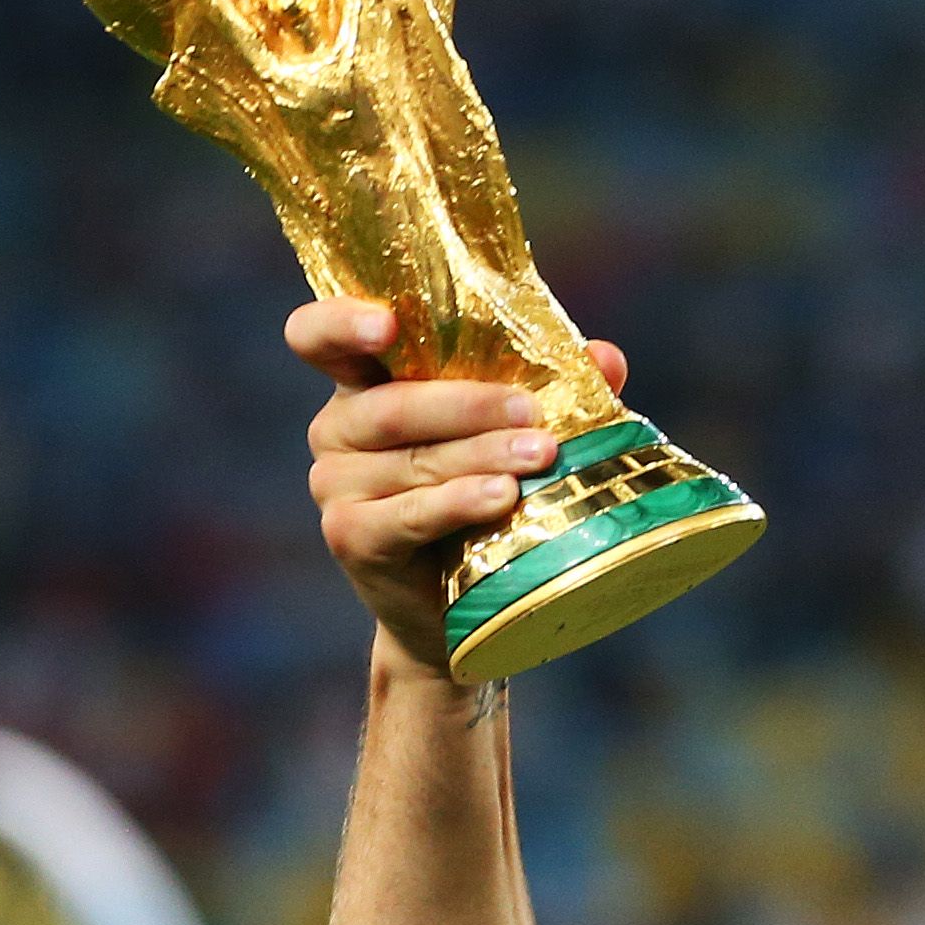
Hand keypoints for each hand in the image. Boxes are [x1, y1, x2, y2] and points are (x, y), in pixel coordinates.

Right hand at [294, 299, 628, 677]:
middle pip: (392, 405)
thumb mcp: (513, 432)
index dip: (342, 323)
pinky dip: (458, 504)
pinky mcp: (352, 537)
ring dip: (482, 455)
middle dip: (469, 404)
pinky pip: (409, 515)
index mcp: (365, 384)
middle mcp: (338, 428)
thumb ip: (552, 387)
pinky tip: (501, 497)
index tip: (387, 324)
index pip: (318, 337)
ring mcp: (335, 485)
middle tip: (531, 411)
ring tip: (542, 455)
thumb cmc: (486, 496)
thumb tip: (606, 356)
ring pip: (412, 461)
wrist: (459, 601)